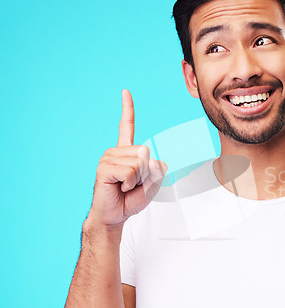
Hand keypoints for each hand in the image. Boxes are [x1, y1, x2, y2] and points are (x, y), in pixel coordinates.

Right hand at [87, 89, 166, 228]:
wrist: (115, 215)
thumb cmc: (131, 199)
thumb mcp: (152, 183)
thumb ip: (157, 169)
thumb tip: (152, 159)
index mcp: (126, 152)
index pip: (127, 126)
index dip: (127, 109)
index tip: (125, 92)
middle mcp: (116, 151)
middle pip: (146, 152)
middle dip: (147, 172)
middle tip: (133, 183)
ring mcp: (108, 157)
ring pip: (139, 163)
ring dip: (138, 179)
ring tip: (125, 186)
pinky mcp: (104, 167)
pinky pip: (130, 172)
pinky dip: (130, 183)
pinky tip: (119, 187)